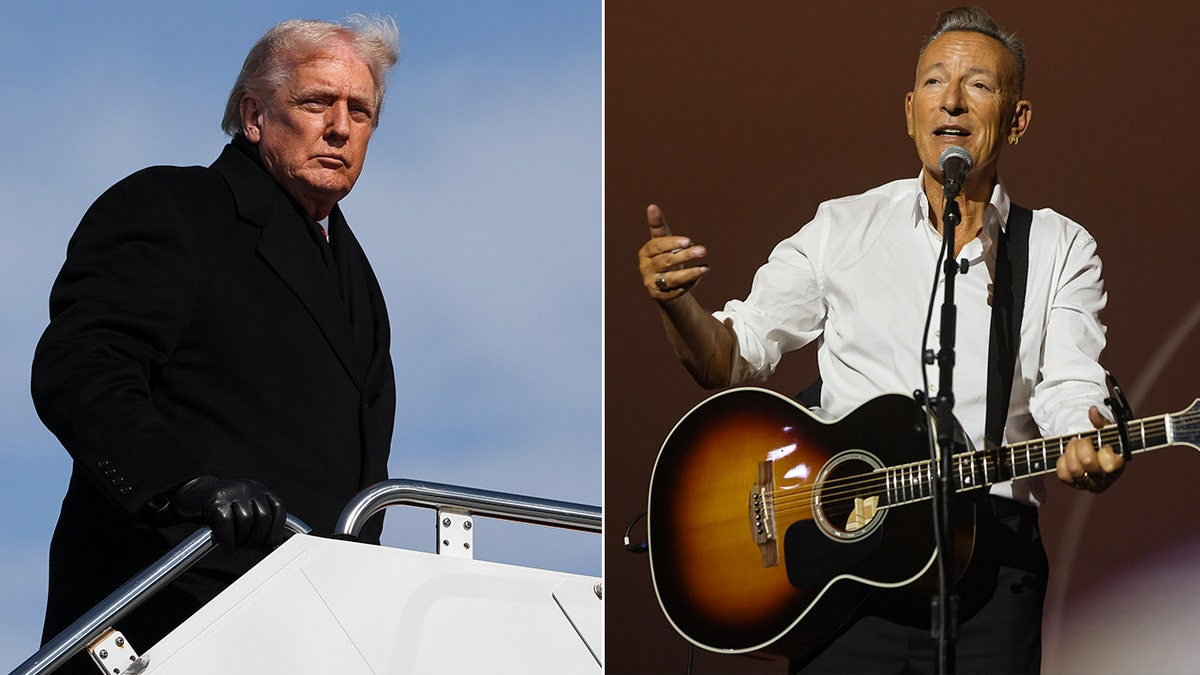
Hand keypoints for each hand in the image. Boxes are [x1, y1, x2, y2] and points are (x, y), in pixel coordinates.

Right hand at [171, 476, 287, 552]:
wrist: (192, 494)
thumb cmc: (221, 509)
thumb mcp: (244, 511)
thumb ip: (259, 526)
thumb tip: (275, 547)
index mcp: (260, 489)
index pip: (278, 508)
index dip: (277, 528)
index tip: (269, 544)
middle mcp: (249, 487)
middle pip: (264, 516)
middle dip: (258, 537)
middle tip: (248, 547)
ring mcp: (232, 491)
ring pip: (246, 520)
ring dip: (242, 540)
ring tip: (236, 547)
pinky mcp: (216, 499)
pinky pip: (226, 523)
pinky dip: (229, 540)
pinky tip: (228, 548)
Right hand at [638, 204, 709, 300]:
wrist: (663, 283)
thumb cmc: (664, 256)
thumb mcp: (663, 241)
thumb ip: (658, 225)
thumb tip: (652, 206)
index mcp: (645, 253)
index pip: (656, 246)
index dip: (671, 243)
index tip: (688, 240)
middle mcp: (646, 269)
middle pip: (665, 262)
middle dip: (685, 256)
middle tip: (703, 250)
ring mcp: (652, 284)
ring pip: (672, 278)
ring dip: (690, 273)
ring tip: (705, 268)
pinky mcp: (661, 296)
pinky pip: (677, 290)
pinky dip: (690, 283)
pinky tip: (701, 274)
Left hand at [1055, 406, 1125, 492]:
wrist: (1096, 455)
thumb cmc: (1104, 442)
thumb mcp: (1106, 430)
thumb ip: (1100, 421)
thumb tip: (1092, 410)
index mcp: (1116, 466)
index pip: (1109, 463)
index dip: (1102, 450)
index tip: (1100, 442)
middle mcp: (1103, 479)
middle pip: (1087, 463)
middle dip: (1081, 445)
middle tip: (1080, 438)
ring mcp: (1088, 483)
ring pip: (1074, 470)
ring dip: (1070, 452)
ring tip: (1072, 443)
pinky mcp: (1074, 484)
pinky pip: (1063, 475)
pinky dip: (1062, 462)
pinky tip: (1067, 454)